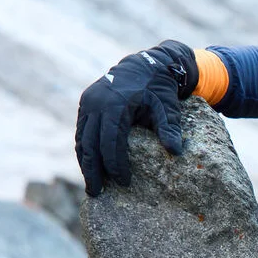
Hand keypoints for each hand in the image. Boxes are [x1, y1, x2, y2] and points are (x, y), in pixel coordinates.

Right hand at [75, 40, 198, 195]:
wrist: (145, 64)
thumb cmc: (159, 89)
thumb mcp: (168, 107)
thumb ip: (169, 129)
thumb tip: (176, 152)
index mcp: (115, 105)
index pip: (111, 142)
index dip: (116, 164)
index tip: (123, 182)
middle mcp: (96, 103)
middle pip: (89, 144)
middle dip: (93, 170)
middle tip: (96, 193)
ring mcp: (88, 103)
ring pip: (81, 139)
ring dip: (85, 163)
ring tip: (92, 185)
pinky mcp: (85, 104)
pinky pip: (81, 131)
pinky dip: (85, 149)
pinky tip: (90, 166)